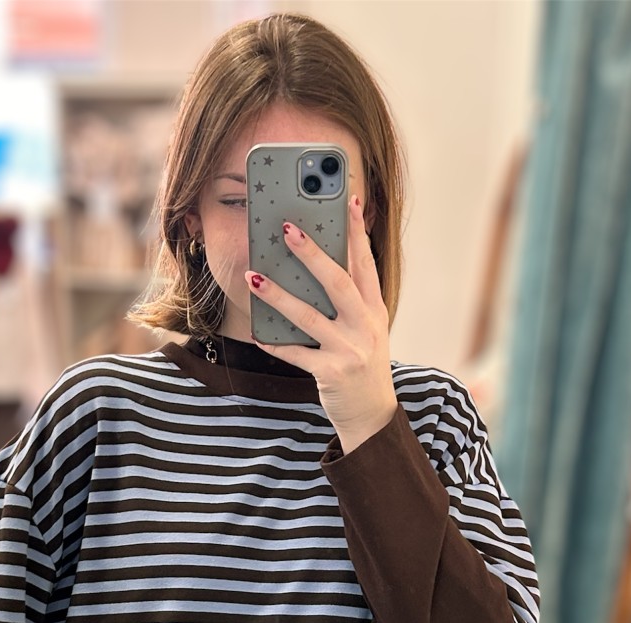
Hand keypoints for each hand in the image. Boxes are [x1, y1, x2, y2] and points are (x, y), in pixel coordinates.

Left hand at [245, 195, 398, 454]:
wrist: (372, 415)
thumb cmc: (362, 365)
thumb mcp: (367, 330)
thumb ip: (351, 302)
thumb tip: (318, 267)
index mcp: (375, 310)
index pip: (366, 263)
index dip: (358, 232)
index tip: (349, 200)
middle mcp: (366, 327)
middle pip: (338, 282)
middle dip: (312, 254)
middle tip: (287, 229)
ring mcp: (350, 350)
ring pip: (309, 317)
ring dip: (279, 295)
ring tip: (254, 277)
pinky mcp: (332, 373)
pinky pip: (296, 355)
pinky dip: (275, 344)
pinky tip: (256, 333)